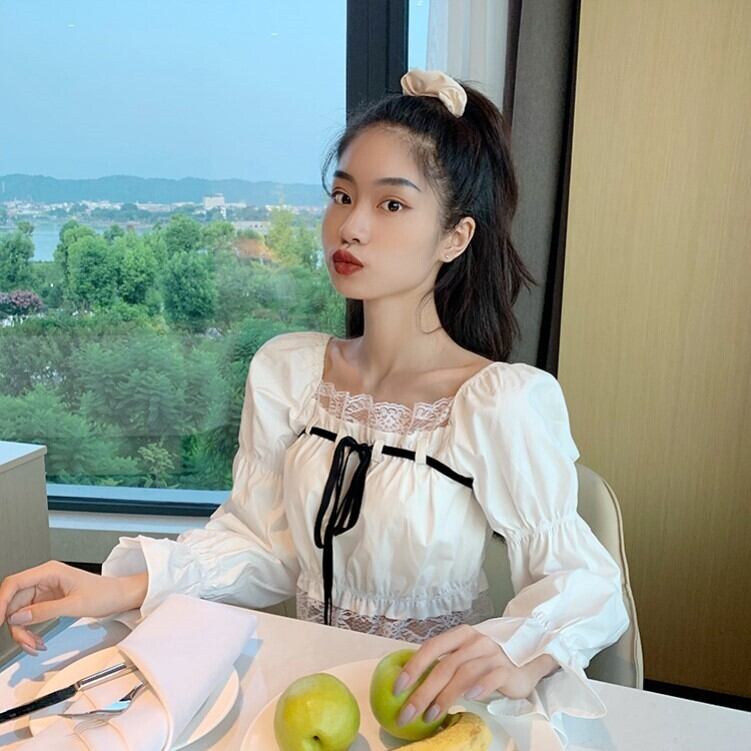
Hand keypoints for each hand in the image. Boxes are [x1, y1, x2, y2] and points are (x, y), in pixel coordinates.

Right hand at [0, 560, 141, 655]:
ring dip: (23, 632)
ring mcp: (45, 590)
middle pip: (13, 602)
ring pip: (19, 613)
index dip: (0, 601)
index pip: (14, 583)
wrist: (120, 596)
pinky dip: (31, 631)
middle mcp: (44, 579)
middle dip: (16, 626)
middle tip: (26, 643)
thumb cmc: (105, 593)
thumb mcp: (75, 605)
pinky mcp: (48, 601)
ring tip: (35, 645)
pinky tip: (38, 641)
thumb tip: (18, 616)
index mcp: (50, 571)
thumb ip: (45, 611)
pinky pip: (30, 617)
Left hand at [393, 624, 557, 727]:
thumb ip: (445, 664)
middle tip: (407, 713)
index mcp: (460, 635)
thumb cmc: (488, 661)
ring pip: (463, 674)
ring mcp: (492, 654)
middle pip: (444, 666)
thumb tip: (412, 685)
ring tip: (431, 716)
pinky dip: (480, 687)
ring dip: (445, 697)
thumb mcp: (465, 657)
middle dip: (423, 691)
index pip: (431, 647)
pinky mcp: (508, 669)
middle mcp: (475, 641)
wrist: (527, 659)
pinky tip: (469, 699)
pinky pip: (492, 677)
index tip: (397, 688)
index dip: (413, 667)